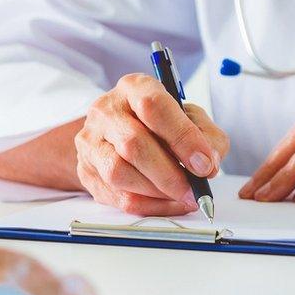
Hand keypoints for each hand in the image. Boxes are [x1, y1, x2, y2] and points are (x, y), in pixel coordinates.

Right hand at [75, 73, 229, 215]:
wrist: (119, 132)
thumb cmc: (159, 123)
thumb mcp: (189, 117)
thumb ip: (207, 136)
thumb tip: (208, 163)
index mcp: (134, 88)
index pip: (153, 106)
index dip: (182, 137)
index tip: (203, 163)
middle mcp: (106, 110)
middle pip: (133, 144)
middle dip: (170, 173)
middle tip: (195, 189)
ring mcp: (91, 141)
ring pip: (119, 173)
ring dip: (157, 192)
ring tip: (183, 196)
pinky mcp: (86, 171)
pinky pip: (117, 196)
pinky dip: (149, 206)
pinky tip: (168, 203)